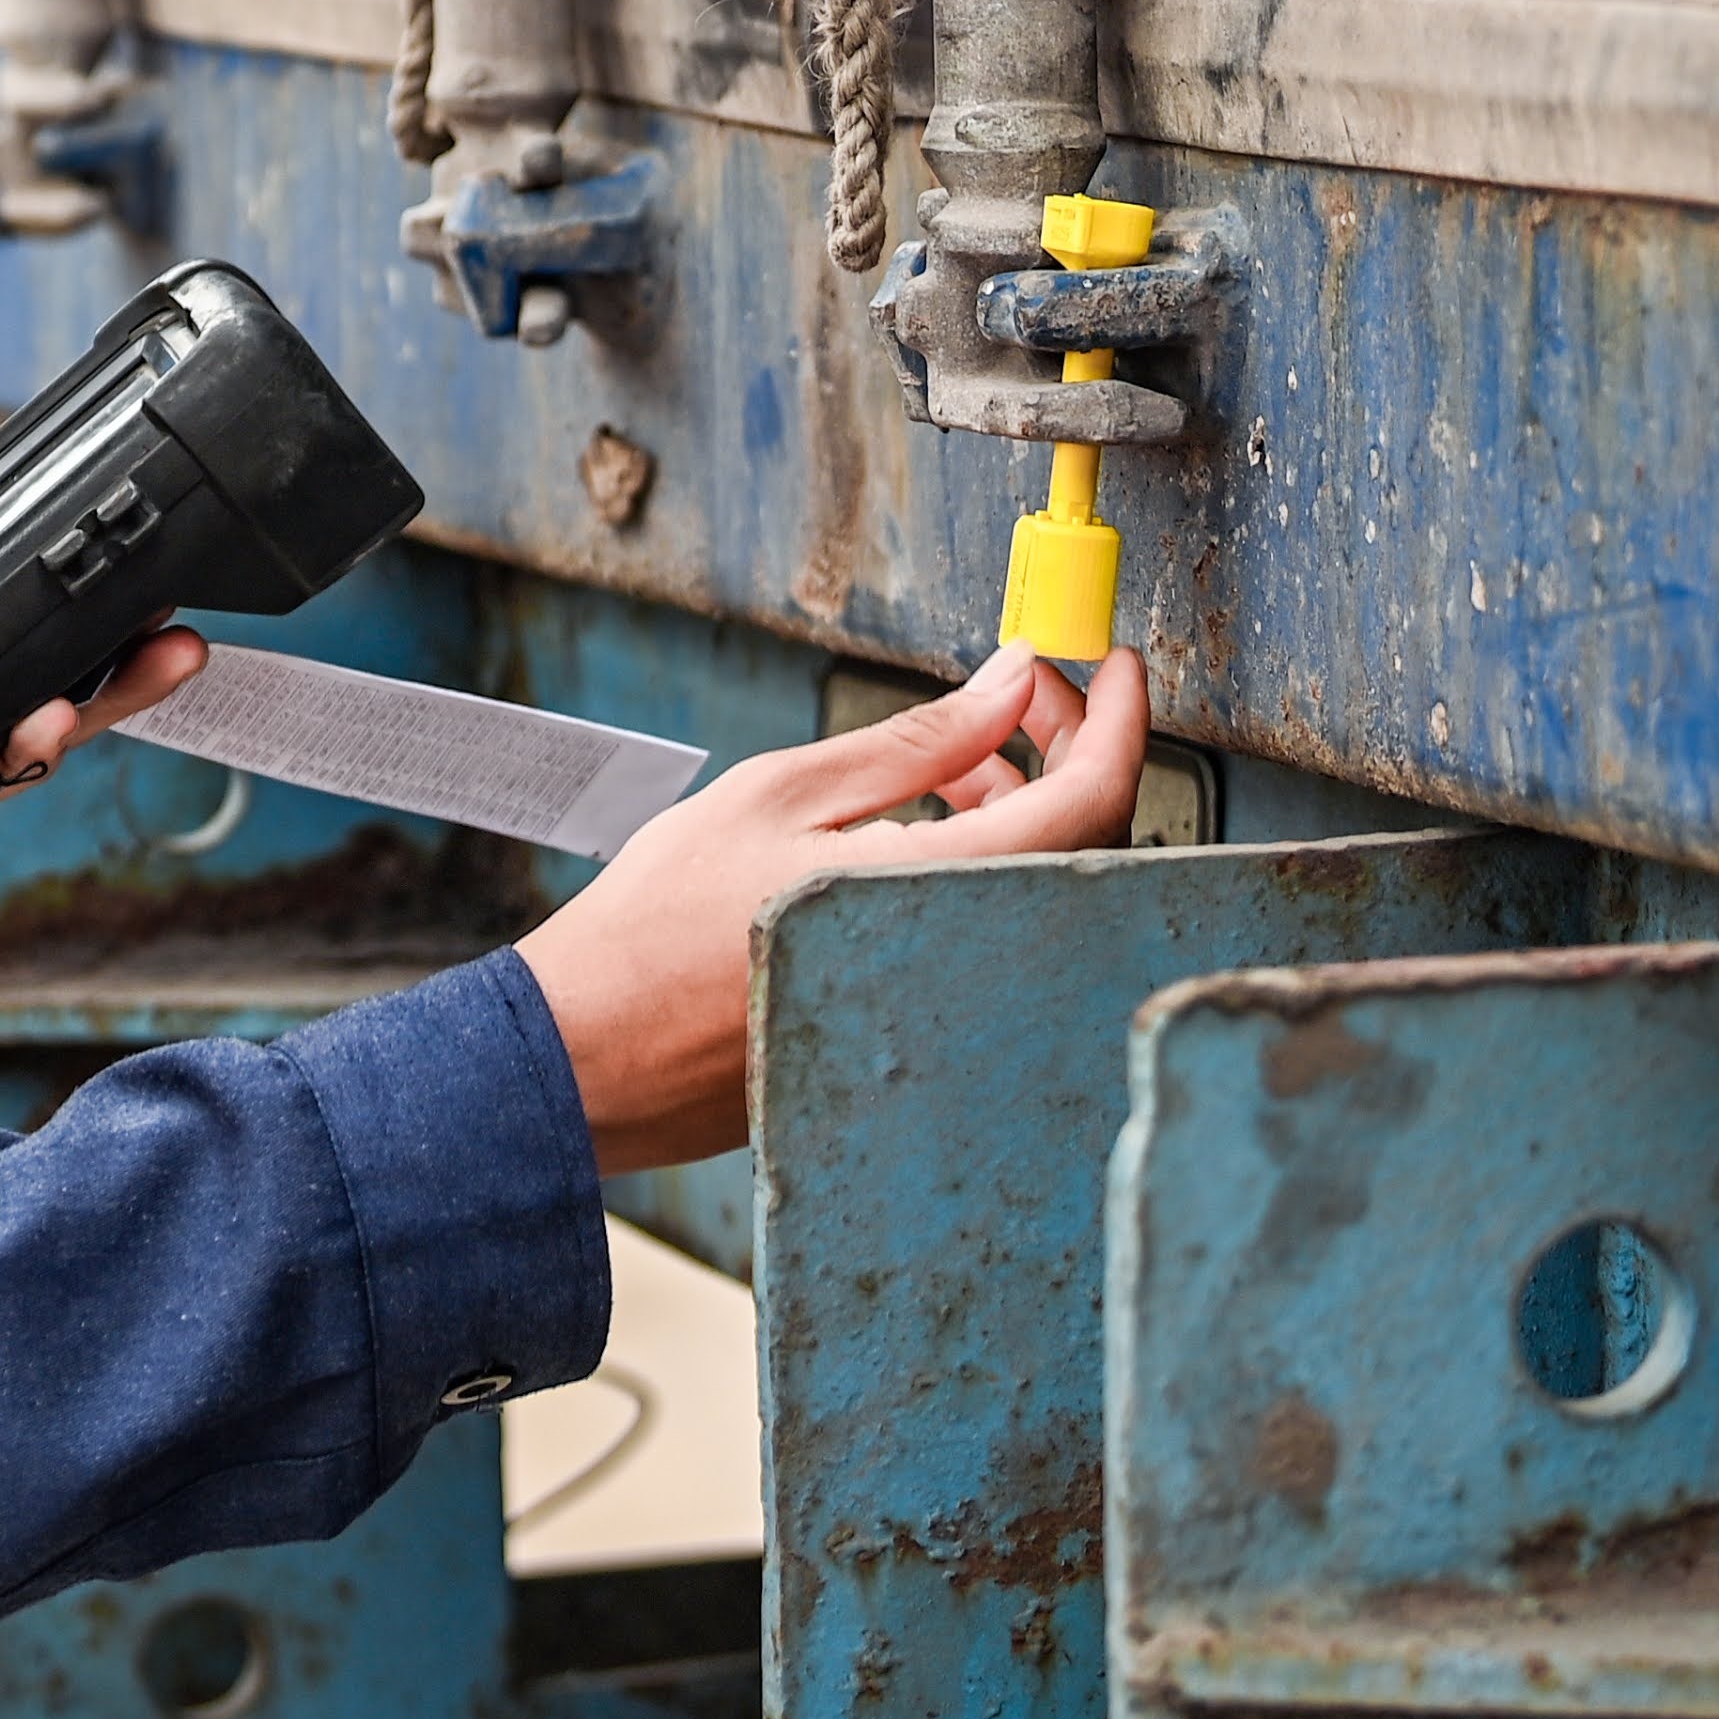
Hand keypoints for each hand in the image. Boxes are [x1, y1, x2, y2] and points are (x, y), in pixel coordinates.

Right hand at [514, 638, 1147, 1171]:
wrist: (598, 1056)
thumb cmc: (665, 923)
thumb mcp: (784, 793)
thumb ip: (915, 739)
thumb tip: (1011, 682)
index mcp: (944, 887)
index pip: (1094, 796)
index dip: (1120, 718)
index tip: (1115, 662)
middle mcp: (974, 958)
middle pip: (1089, 841)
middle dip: (1072, 747)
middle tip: (1024, 688)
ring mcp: (959, 1007)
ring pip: (1050, 886)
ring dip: (1033, 803)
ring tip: (965, 751)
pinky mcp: (935, 1031)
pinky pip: (1006, 927)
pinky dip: (999, 862)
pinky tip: (937, 823)